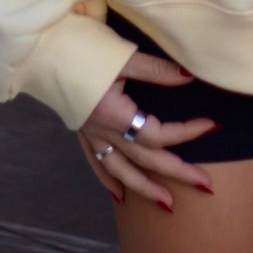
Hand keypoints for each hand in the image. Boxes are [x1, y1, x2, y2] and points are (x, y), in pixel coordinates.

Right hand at [78, 50, 218, 210]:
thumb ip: (156, 70)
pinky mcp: (80, 132)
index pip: (156, 133)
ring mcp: (89, 134)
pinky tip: (120, 195)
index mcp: (113, 113)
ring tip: (168, 205)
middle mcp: (101, 131)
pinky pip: (97, 163)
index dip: (186, 132)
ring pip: (120, 170)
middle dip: (176, 173)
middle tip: (206, 185)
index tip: (210, 126)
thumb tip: (188, 77)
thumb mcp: (122, 56)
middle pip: (144, 159)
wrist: (42, 49)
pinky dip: (110, 180)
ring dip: (145, 188)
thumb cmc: (81, 47)